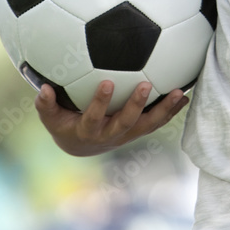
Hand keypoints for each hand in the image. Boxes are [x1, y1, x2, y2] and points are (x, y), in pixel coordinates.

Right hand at [35, 80, 188, 156]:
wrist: (81, 146)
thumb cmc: (64, 124)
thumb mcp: (50, 117)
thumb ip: (45, 104)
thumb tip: (43, 88)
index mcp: (88, 130)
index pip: (94, 117)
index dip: (100, 103)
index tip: (107, 83)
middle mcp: (111, 134)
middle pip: (126, 122)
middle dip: (136, 104)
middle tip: (146, 84)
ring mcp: (128, 134)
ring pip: (148, 124)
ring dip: (164, 109)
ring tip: (180, 93)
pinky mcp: (139, 130)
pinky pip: (158, 121)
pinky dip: (172, 111)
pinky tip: (187, 96)